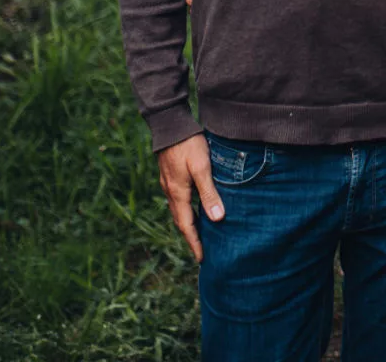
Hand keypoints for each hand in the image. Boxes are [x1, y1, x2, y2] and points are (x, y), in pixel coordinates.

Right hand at [158, 133, 223, 261]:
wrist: (170, 125)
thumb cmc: (188, 145)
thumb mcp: (202, 168)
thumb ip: (209, 193)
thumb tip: (217, 219)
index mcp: (178, 194)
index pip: (187, 226)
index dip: (195, 242)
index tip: (202, 259)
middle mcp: (171, 192)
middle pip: (181, 221)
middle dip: (191, 237)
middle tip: (201, 251)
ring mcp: (169, 184)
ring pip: (179, 210)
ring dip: (188, 223)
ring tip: (200, 233)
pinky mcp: (171, 175)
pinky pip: (179, 200)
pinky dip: (187, 209)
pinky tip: (195, 206)